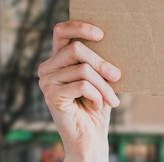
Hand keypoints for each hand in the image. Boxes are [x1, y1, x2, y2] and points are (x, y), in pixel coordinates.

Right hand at [38, 21, 120, 161]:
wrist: (91, 135)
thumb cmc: (98, 102)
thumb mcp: (101, 76)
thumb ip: (98, 59)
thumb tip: (115, 39)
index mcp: (58, 58)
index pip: (61, 31)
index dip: (80, 27)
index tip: (101, 35)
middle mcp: (48, 67)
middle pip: (76, 49)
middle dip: (102, 63)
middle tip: (117, 76)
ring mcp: (46, 81)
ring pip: (83, 69)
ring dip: (104, 86)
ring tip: (111, 99)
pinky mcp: (51, 96)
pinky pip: (83, 85)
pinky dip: (97, 96)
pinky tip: (98, 106)